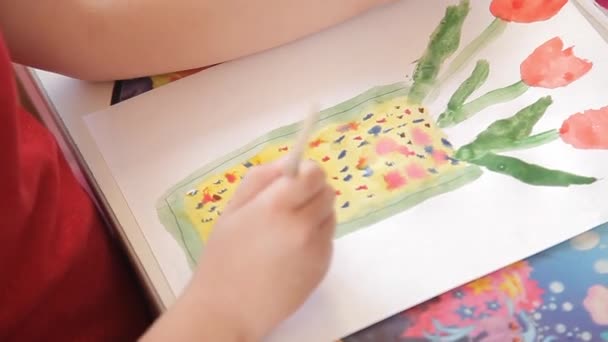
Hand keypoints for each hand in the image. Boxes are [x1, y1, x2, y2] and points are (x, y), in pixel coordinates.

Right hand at [142, 159, 335, 341]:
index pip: (314, 173)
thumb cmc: (224, 257)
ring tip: (286, 232)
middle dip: (312, 192)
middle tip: (289, 206)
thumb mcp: (233, 209)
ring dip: (315, 215)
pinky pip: (327, 240)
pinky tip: (290, 253)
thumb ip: (262, 178)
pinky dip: (315, 239)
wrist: (228, 309)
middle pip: (327, 193)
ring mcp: (317, 248)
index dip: (307, 172)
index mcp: (277, 205)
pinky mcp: (323, 267)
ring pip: (330, 216)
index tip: (295, 179)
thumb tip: (290, 160)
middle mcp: (303, 225)